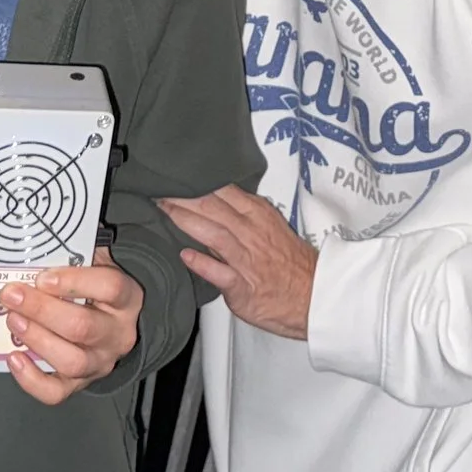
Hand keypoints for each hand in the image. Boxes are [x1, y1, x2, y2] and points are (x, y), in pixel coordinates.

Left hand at [0, 249, 142, 403]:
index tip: (42, 277)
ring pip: (71, 361)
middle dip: (41, 310)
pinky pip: (56, 392)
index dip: (74, 282)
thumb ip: (75, 257)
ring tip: (13, 320)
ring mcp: (100, 362)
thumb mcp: (97, 264)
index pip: (109, 287)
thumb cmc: (98, 289)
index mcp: (127, 298)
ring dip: (36, 340)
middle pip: (82, 327)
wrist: (115, 325)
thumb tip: (36, 251)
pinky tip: (13, 358)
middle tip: (12, 296)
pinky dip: (31, 380)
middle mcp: (118, 334)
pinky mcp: (80, 383)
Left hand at [159, 185, 315, 340]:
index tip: (173, 177)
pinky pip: (220, 273)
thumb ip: (240, 215)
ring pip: (214, 233)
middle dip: (182, 198)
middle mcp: (251, 232)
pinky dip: (202, 263)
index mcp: (257, 214)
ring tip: (163, 211)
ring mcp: (247, 259)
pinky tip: (185, 256)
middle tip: (157, 190)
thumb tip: (208, 204)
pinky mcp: (243, 287)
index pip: (222, 190)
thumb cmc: (289, 261)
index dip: (195, 183)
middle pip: (212, 207)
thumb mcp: (268, 226)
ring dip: (186, 220)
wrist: (314, 294)